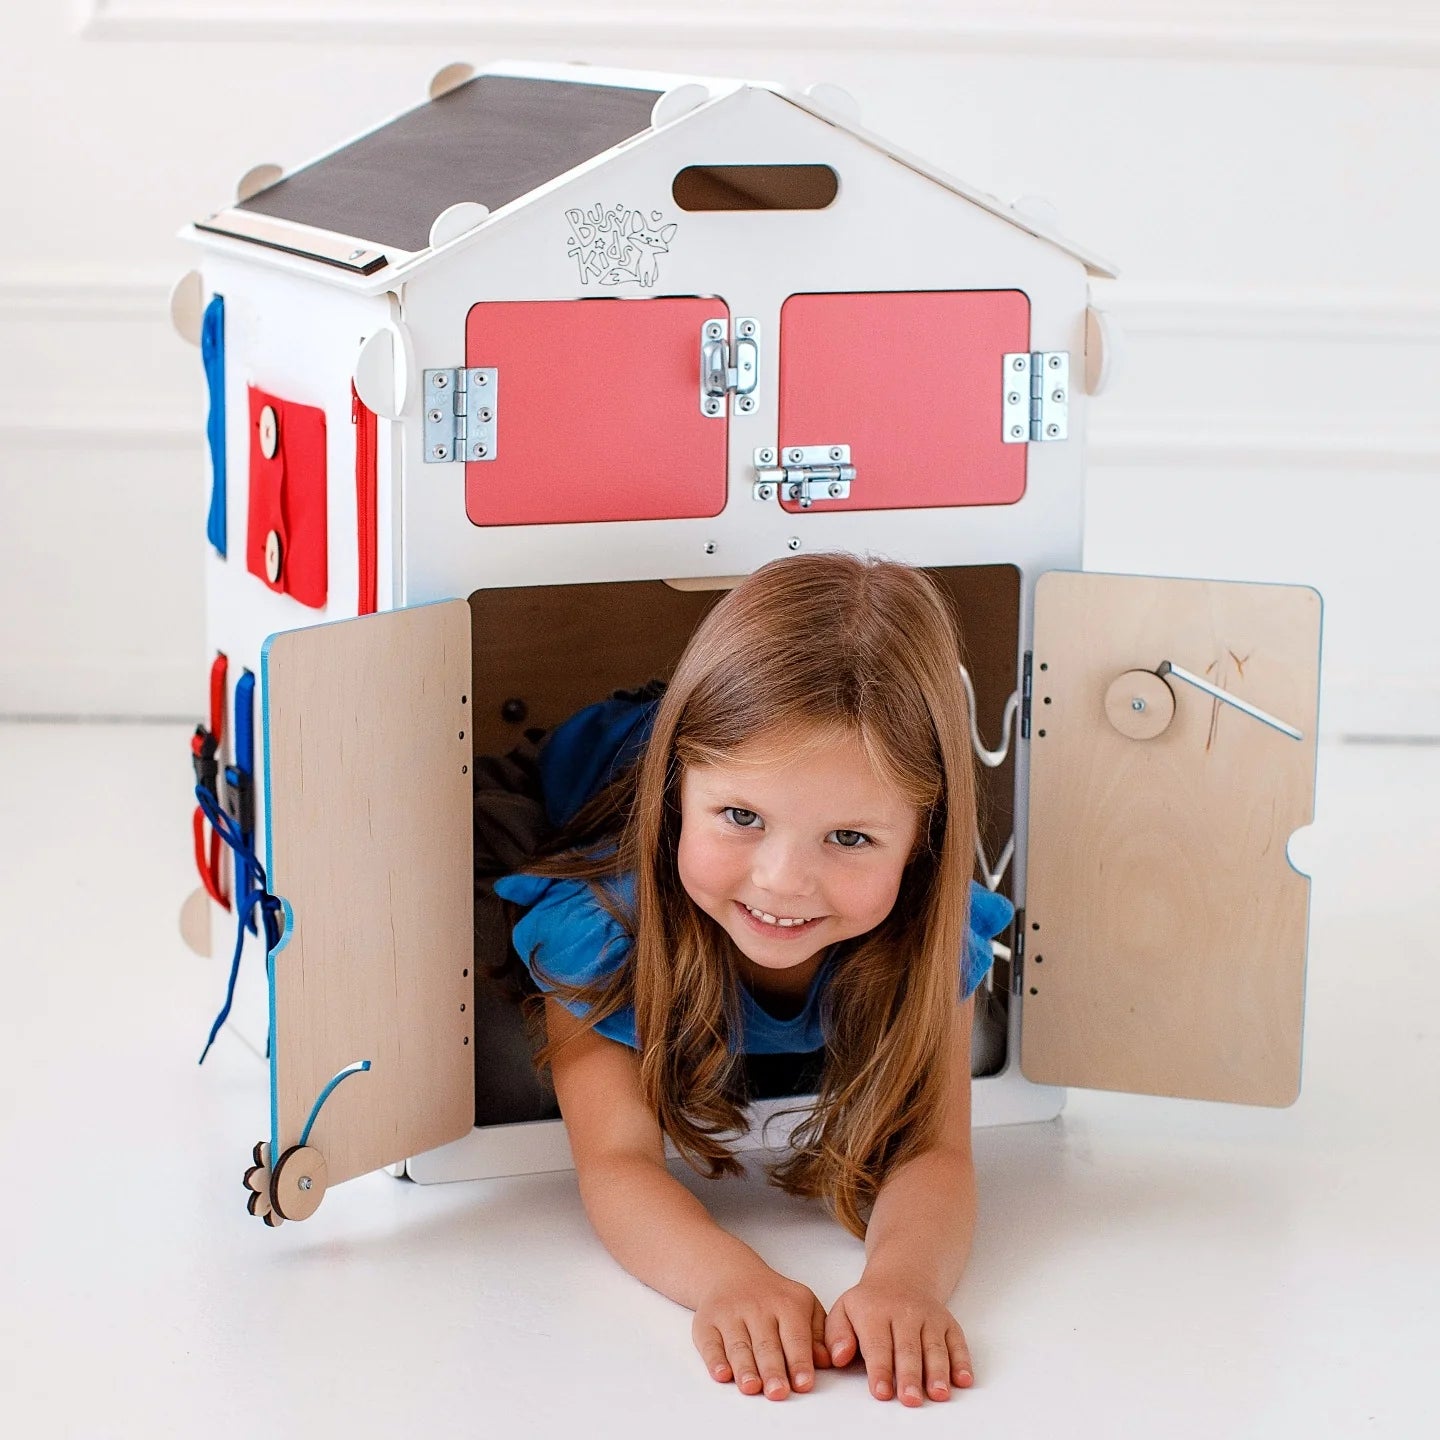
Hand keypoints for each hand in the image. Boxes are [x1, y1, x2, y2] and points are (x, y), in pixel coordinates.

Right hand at [692, 1260, 831, 1399]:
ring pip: (738, 1345)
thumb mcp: (804, 1305)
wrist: (732, 1274)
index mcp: (787, 1304)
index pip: (795, 1336)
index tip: (803, 1383)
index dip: (799, 1361)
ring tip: (752, 1387)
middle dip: (772, 1370)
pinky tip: (722, 1374)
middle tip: (778, 1392)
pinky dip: (714, 1360)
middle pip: (766, 1344)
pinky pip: (710, 1343)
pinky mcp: (706, 1322)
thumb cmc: (775, 1299)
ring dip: (745, 1368)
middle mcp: (757, 1307)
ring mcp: (730, 1313)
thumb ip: (818, 1334)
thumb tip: (826, 1360)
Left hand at [825, 1275, 972, 1404]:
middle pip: (908, 1348)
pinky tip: (962, 1380)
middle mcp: (905, 1312)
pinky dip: (962, 1361)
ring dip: (938, 1372)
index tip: (881, 1392)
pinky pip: (957, 1342)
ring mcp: (929, 1317)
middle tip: (910, 1399)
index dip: (880, 1369)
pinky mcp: (948, 1322)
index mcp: (875, 1311)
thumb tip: (838, 1357)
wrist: (900, 1277)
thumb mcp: (844, 1310)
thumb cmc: (869, 1304)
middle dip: (910, 1375)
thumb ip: (837, 1335)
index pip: (877, 1344)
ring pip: (934, 1346)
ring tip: (938, 1394)